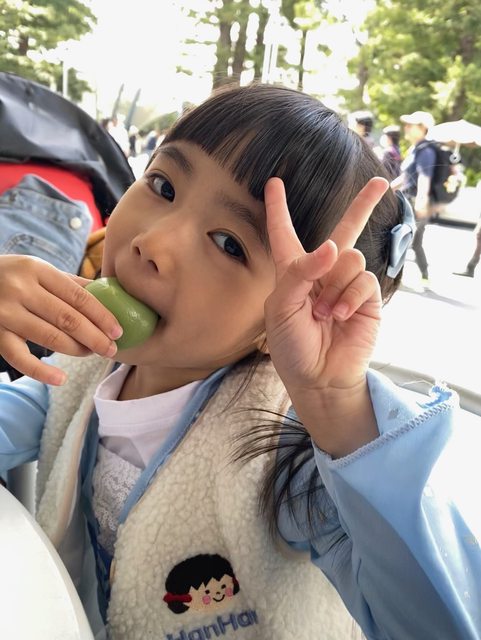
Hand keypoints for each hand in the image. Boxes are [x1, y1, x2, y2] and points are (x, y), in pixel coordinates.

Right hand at [0, 255, 122, 384]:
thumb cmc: (12, 277)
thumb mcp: (38, 271)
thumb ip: (70, 283)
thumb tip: (111, 294)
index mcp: (37, 270)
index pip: (78, 296)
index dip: (102, 315)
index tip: (118, 331)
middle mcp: (20, 289)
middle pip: (67, 318)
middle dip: (94, 337)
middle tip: (111, 349)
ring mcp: (4, 312)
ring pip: (48, 337)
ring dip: (75, 350)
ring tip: (91, 354)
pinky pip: (19, 357)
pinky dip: (41, 371)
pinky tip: (61, 378)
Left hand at [264, 177, 388, 455]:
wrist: (317, 377)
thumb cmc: (291, 346)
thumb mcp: (280, 308)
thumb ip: (300, 273)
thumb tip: (333, 247)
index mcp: (292, 273)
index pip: (285, 234)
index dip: (278, 209)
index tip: (274, 183)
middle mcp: (322, 273)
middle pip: (345, 230)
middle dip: (363, 206)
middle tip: (380, 182)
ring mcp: (346, 284)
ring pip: (351, 257)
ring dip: (335, 286)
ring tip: (324, 314)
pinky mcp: (366, 298)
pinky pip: (364, 279)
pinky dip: (349, 297)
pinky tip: (340, 316)